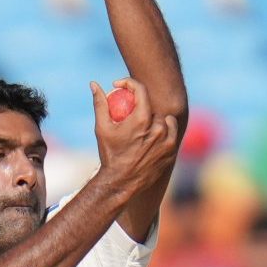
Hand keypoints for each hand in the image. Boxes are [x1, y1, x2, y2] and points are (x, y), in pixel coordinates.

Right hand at [90, 77, 177, 197]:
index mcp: (141, 120)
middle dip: (142, 106)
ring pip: (166, 121)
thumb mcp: (102, 128)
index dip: (130, 84)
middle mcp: (158, 129)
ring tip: (145, 125)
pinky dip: (165, 134)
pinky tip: (154, 136)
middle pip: (153, 107)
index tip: (122, 87)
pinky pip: (171, 136)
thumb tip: (94, 84)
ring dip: (156, 120)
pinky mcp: (172, 152)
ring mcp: (168, 141)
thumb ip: (100, 103)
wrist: (121, 182)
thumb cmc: (110, 154)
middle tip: (132, 110)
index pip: (141, 90)